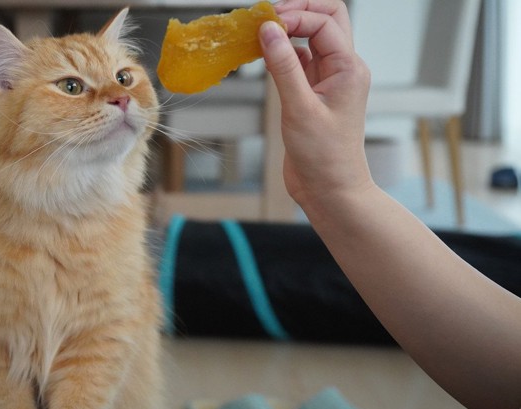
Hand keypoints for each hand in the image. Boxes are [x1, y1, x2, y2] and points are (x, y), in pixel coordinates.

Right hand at [260, 0, 372, 213]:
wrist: (330, 190)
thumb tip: (269, 30)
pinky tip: (264, 57)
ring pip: (312, 40)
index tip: (266, 24)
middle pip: (327, 20)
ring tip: (261, 34)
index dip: (295, 17)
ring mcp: (328, 81)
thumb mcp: (299, 108)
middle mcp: (343, 70)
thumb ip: (283, 66)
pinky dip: (282, 54)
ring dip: (289, 32)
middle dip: (300, 12)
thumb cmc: (324, 157)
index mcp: (349, 68)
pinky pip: (300, 62)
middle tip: (269, 18)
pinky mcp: (314, 94)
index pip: (324, 23)